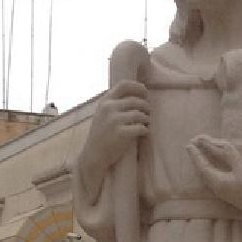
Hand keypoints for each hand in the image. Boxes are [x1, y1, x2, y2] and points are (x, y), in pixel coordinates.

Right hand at [76, 81, 148, 199]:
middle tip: (148, 114)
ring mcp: (115, 120)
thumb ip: (114, 104)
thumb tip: (136, 95)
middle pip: (136, 101)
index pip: (124, 85)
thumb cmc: (100, 136)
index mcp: (105, 102)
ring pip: (141, 114)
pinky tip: (143, 133)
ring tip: (146, 124)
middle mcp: (109, 108)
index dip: (138, 87)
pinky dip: (145, 130)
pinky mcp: (122, 133)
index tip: (145, 93)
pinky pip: (142, 128)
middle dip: (146, 107)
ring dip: (147, 119)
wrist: (94, 156)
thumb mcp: (102, 114)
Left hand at [187, 135, 241, 224]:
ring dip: (203, 161)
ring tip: (199, 151)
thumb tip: (221, 144)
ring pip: (208, 173)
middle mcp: (217, 188)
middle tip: (193, 143)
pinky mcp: (228, 190)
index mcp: (218, 183)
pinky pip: (214, 176)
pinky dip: (210, 166)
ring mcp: (222, 190)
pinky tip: (211, 163)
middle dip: (198, 156)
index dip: (195, 155)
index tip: (189, 144)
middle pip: (203, 170)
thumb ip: (231, 157)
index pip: (202, 166)